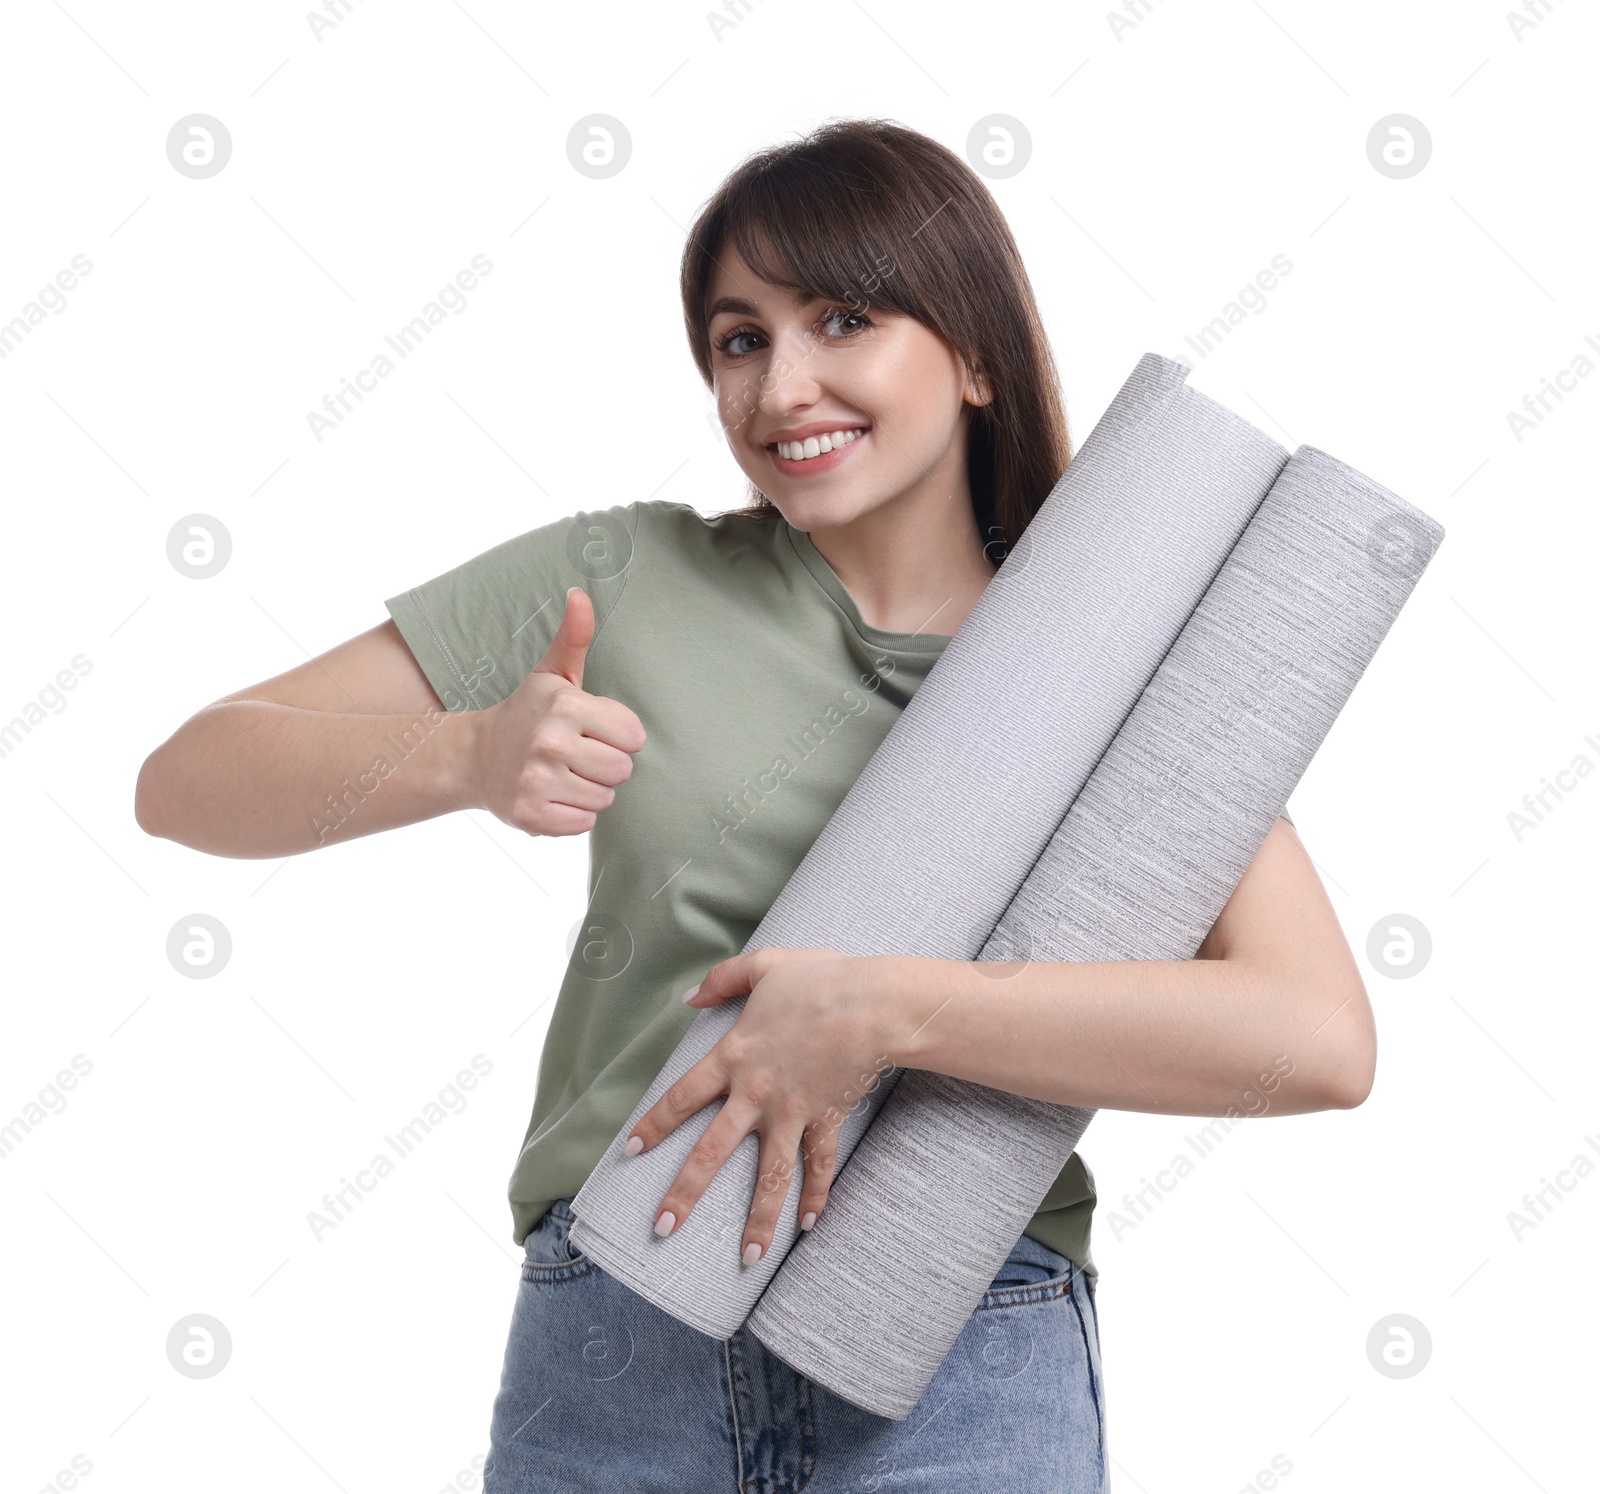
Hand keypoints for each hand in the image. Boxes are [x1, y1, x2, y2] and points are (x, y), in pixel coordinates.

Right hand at [465, 587, 645, 834]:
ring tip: (563, 773)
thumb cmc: (527, 713)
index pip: (634, 736)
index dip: (618, 736)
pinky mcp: (532, 815)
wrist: (474, 757)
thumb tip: (581, 593)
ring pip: (605, 799)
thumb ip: (574, 637)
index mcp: (565, 706)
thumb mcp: (552, 674)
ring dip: (590, 790)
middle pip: (622, 771)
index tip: (593, 731)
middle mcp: (550, 743)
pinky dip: (574, 814)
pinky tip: (553, 795)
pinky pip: (584, 824)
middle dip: (606, 766)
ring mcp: (538, 782)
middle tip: (578, 755)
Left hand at [621, 947, 897, 1266]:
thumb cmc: (820, 979)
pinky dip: (816, 1195)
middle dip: (686, 1193)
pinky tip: (808, 1225)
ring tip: (748, 1258)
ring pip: (770, 1176)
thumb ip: (722, 979)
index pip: (681, 1097)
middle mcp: (756, 1093)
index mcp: (734, 1056)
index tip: (630, 1152)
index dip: (654, 1124)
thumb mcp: (764, 966)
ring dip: (758, 1220)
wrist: (874, 1004)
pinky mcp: (827, 1119)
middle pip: (712, 1152)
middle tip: (662, 1227)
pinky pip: (819, 1165)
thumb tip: (688, 997)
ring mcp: (793, 1112)